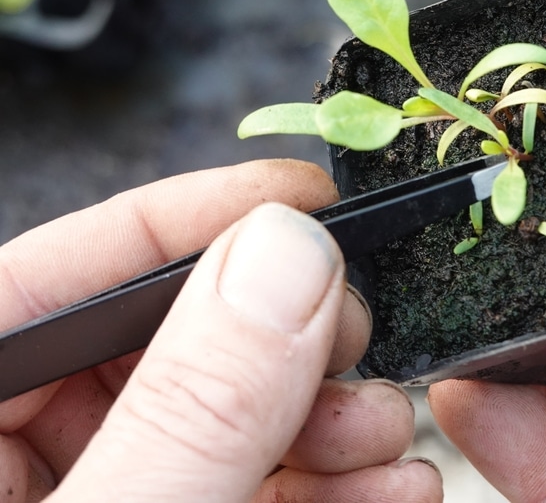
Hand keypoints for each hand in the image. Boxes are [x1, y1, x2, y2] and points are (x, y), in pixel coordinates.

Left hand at [0, 160, 441, 501]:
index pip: (54, 279)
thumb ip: (194, 405)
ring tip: (382, 432)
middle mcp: (28, 467)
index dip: (186, 220)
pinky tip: (385, 487)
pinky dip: (332, 487)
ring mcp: (111, 501)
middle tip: (353, 333)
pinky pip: (257, 490)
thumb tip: (285, 254)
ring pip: (228, 421)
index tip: (303, 198)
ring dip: (331, 421)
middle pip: (164, 347)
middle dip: (286, 340)